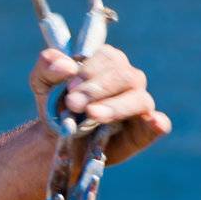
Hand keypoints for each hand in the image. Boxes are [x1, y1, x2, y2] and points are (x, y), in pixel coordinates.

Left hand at [28, 46, 171, 164]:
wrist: (58, 141)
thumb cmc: (56, 106)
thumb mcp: (41, 84)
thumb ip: (47, 68)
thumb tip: (66, 65)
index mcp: (107, 62)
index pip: (108, 58)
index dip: (89, 71)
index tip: (69, 87)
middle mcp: (129, 79)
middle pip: (125, 76)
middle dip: (98, 90)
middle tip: (73, 104)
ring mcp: (139, 104)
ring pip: (139, 99)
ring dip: (116, 106)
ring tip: (92, 115)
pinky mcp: (144, 130)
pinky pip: (159, 124)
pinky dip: (158, 123)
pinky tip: (154, 122)